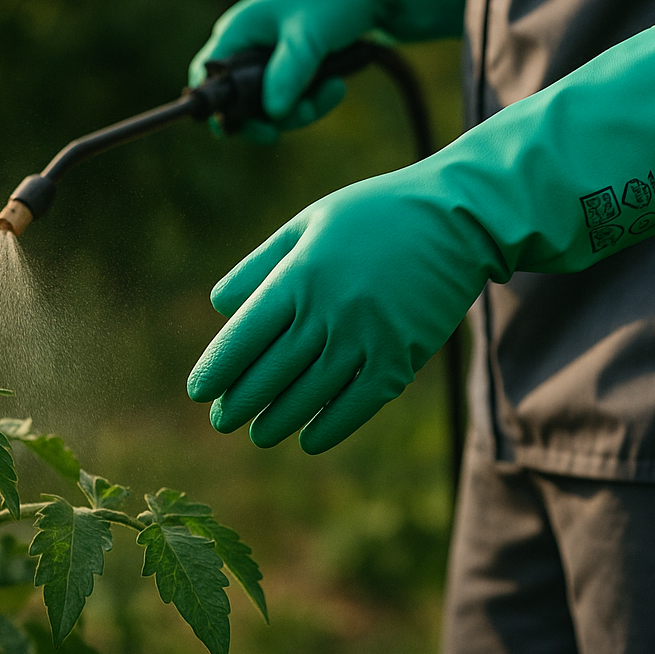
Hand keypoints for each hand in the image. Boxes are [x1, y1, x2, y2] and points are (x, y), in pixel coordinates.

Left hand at [186, 161, 500, 453]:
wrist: (455, 217)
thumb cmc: (374, 214)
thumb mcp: (310, 222)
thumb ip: (262, 264)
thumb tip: (221, 307)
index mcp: (300, 275)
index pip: (244, 337)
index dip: (217, 369)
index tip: (199, 391)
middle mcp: (328, 311)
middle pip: (270, 372)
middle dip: (240, 402)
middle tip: (222, 420)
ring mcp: (366, 338)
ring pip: (308, 395)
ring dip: (277, 421)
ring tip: (259, 433)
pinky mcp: (401, 357)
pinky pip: (357, 404)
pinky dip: (330, 426)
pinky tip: (309, 439)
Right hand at [187, 0, 481, 140]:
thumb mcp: (311, 34)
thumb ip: (289, 72)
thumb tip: (272, 114)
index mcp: (239, 30)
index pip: (208, 77)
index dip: (223, 110)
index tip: (260, 130)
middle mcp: (249, 46)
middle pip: (243, 102)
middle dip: (277, 114)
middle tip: (307, 111)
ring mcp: (272, 57)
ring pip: (273, 106)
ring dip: (304, 108)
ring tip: (335, 89)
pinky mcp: (296, 66)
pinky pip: (295, 98)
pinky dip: (315, 100)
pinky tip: (338, 85)